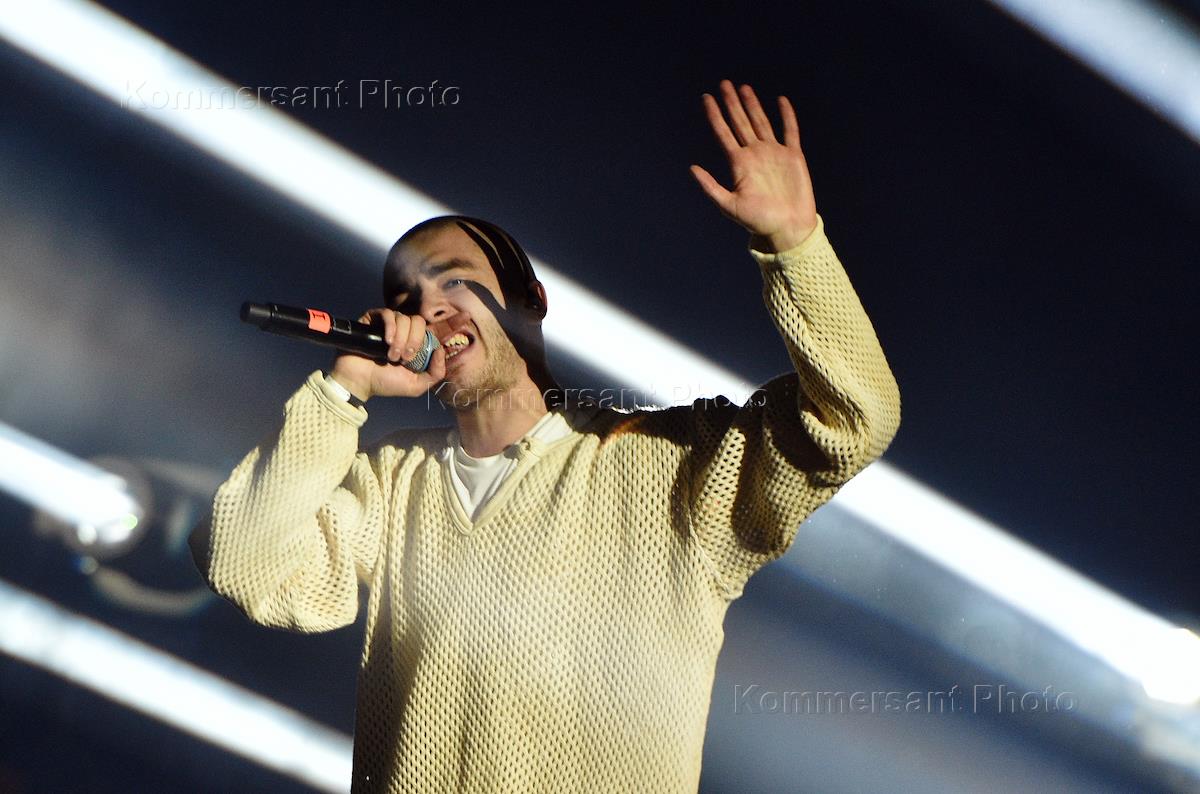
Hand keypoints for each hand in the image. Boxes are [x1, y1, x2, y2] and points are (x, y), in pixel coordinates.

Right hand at [329, 308, 445, 401]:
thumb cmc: (385, 383)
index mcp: (415, 343)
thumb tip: (440, 349)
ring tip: (391, 356)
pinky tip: (387, 341)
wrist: (358, 382)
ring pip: (404, 318)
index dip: (434, 335)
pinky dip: (390, 327)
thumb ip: (436, 372)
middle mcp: (403, 331)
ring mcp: (388, 324)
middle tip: (404, 358)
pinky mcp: (372, 320)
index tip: (431, 345)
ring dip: (400, 338)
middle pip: (418, 321)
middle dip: (414, 340)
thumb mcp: (416, 385)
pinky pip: (387, 313)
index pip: (430, 331)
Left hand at [690, 80, 817, 252]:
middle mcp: (755, 155)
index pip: (723, 133)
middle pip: (740, 122)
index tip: (706, 97)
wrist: (788, 228)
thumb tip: (691, 168)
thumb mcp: (729, 205)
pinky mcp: (793, 156)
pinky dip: (786, 116)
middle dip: (732, 103)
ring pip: (761, 122)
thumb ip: (710, 187)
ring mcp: (774, 153)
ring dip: (752, 105)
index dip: (715, 115)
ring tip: (743, 87)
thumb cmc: (759, 221)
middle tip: (723, 84)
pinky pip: (790, 131)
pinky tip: (780, 101)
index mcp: (739, 164)